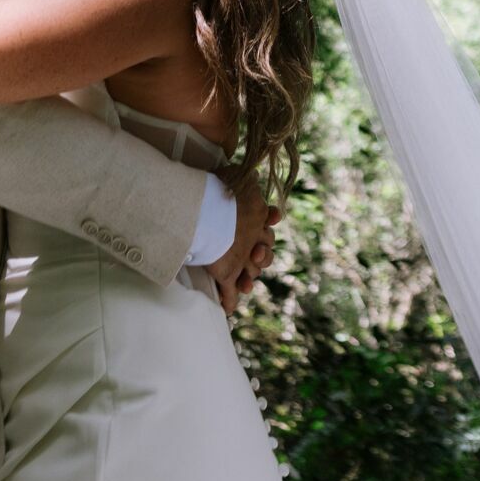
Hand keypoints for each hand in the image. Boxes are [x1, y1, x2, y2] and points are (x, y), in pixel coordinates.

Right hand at [204, 170, 279, 315]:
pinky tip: (227, 308)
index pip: (269, 224)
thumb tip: (252, 172)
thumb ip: (245, 177)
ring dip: (249, 279)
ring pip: (252, 274)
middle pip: (265, 253)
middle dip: (261, 256)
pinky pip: (231, 294)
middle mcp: (253, 240)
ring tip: (245, 283)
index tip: (270, 219)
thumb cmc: (221, 190)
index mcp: (257, 216)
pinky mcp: (228, 275)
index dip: (269, 224)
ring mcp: (241, 260)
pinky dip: (229, 302)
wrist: (210, 212)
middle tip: (255, 255)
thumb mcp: (236, 176)